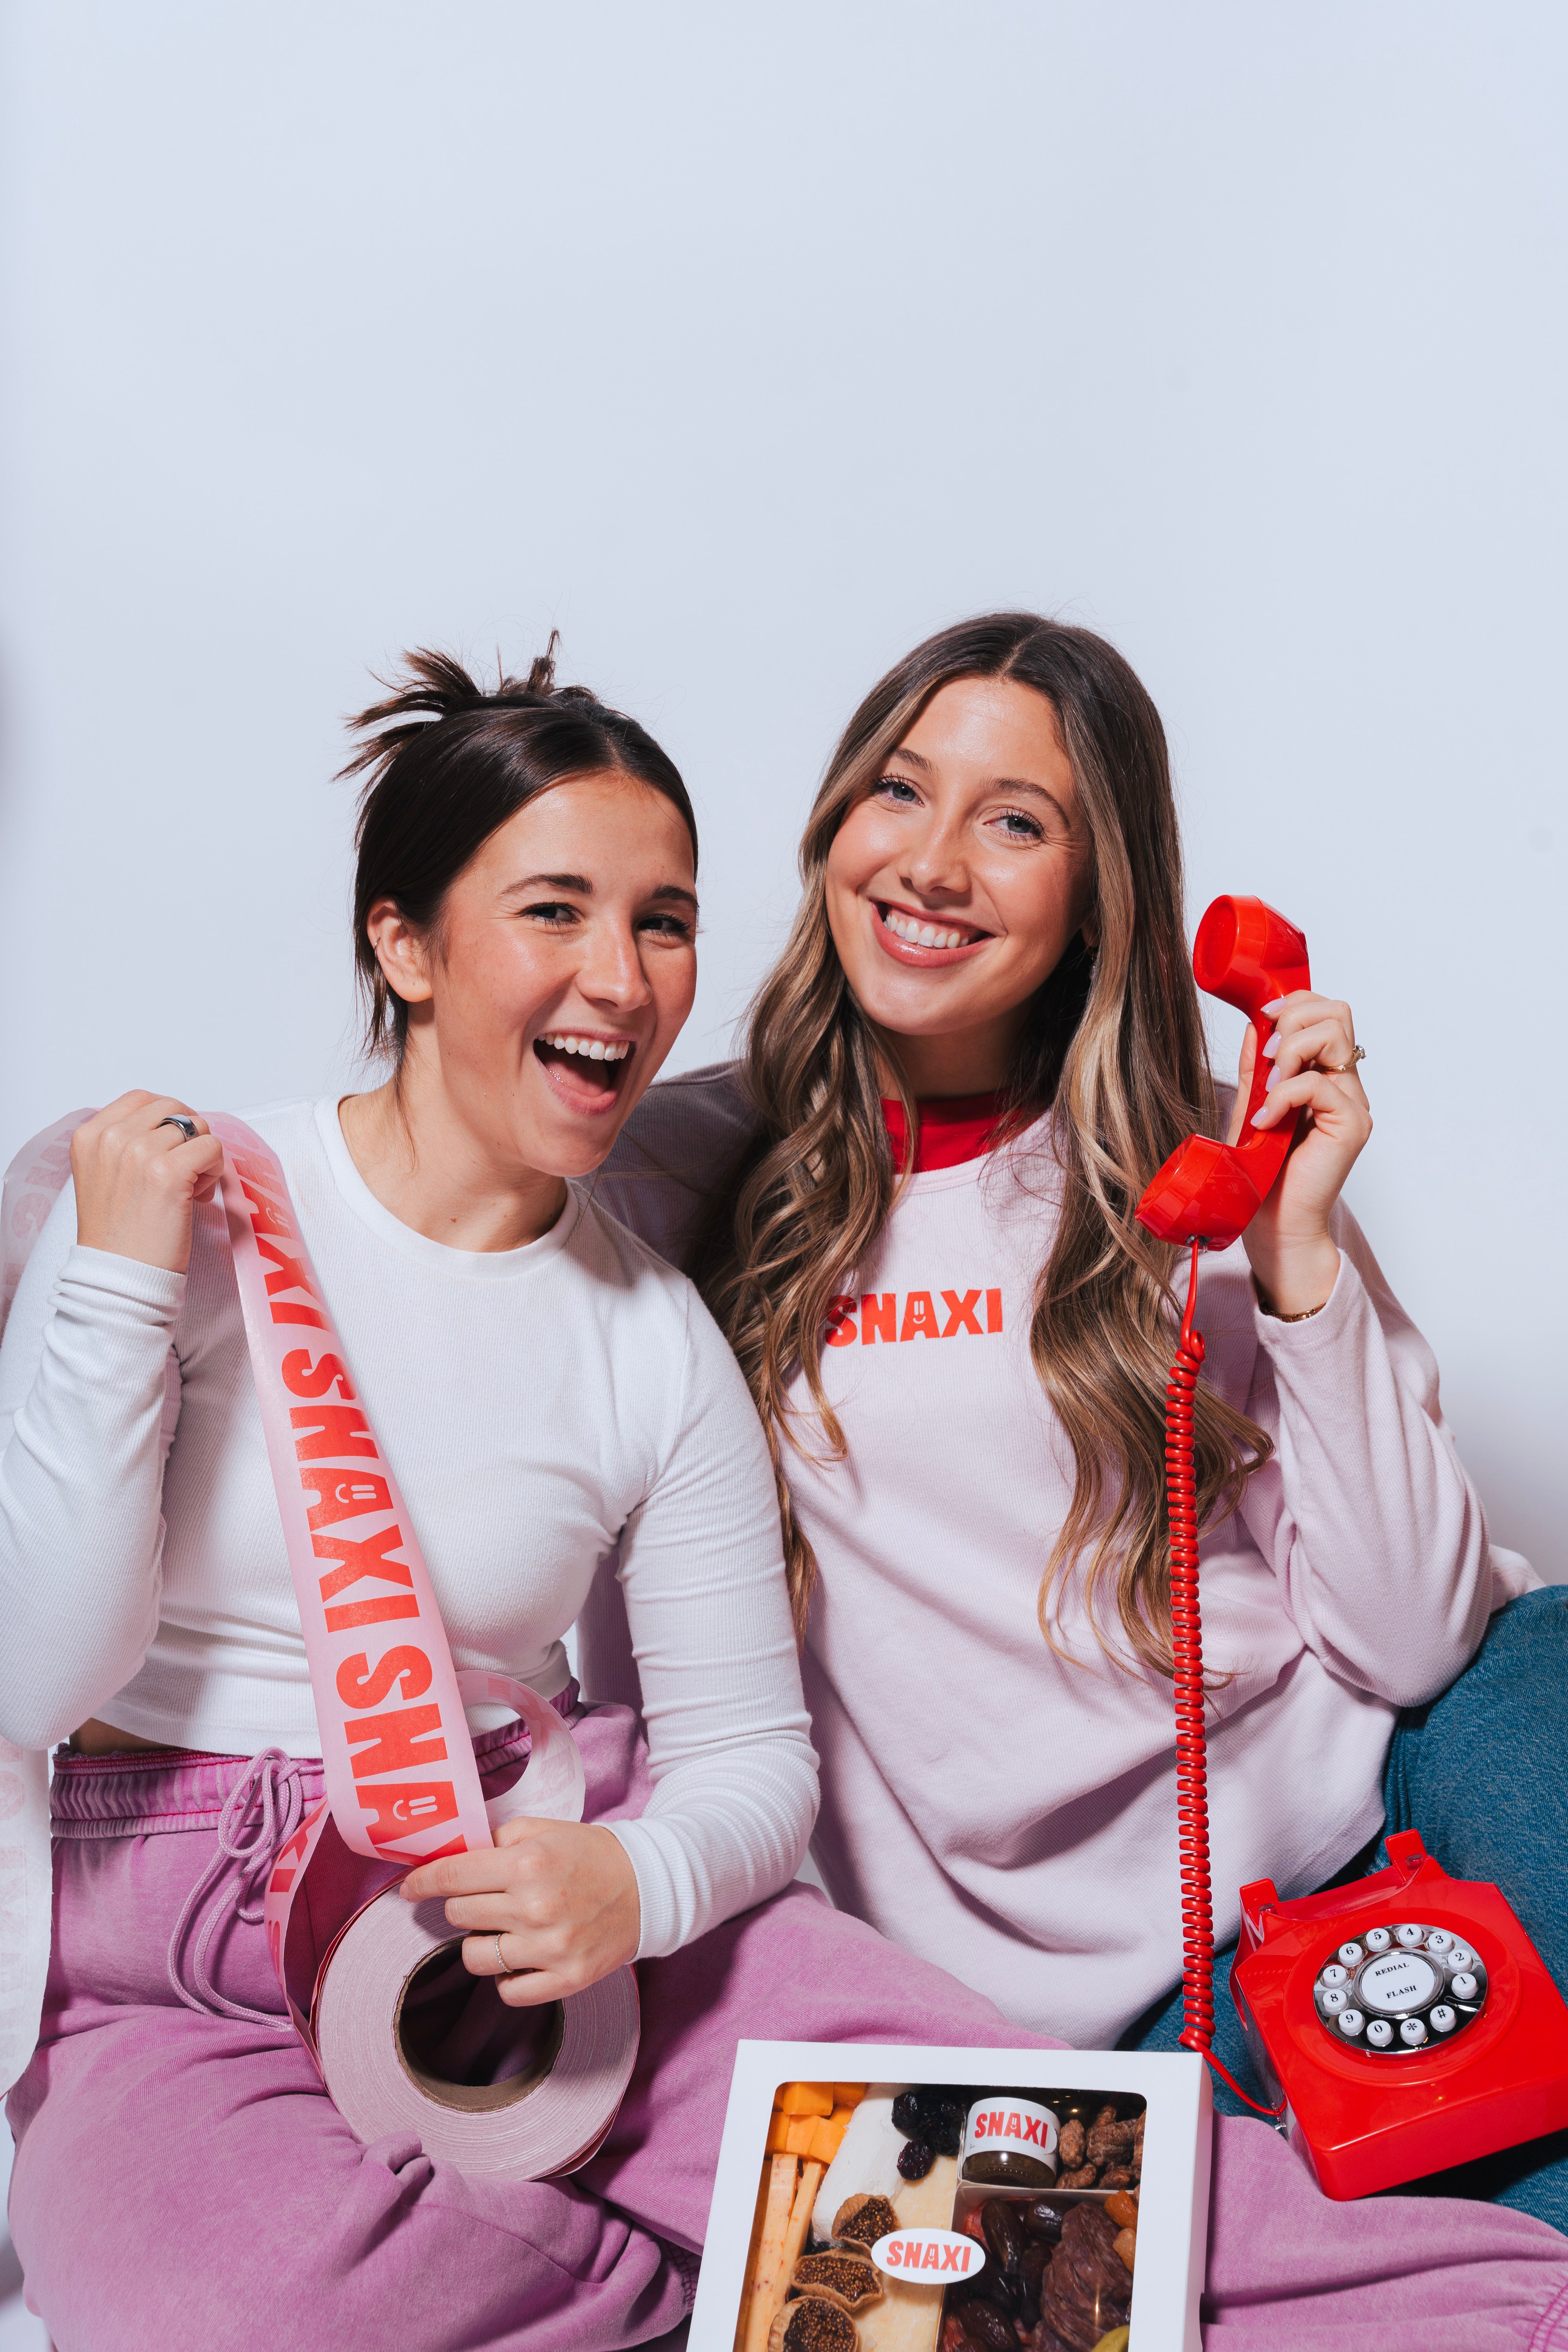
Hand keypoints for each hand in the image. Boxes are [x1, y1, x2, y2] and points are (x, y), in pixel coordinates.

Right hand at [71, 1092, 224, 1274]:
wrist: (119, 1276)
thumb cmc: (118, 1234)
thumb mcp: (103, 1175)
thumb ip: (125, 1144)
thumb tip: (172, 1125)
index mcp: (90, 1136)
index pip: (142, 1099)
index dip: (167, 1121)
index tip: (169, 1151)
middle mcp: (110, 1138)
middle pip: (173, 1109)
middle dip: (187, 1137)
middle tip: (184, 1172)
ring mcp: (138, 1153)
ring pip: (196, 1127)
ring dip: (202, 1156)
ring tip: (187, 1189)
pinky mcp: (167, 1172)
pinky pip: (212, 1147)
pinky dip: (214, 1170)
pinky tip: (196, 1196)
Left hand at [399, 1815, 640, 2007]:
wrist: (649, 1888)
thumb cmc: (592, 1855)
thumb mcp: (546, 1829)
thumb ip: (499, 1838)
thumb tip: (454, 1853)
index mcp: (528, 1864)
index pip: (452, 1876)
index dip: (422, 1881)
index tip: (410, 1887)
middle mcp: (535, 1907)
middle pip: (458, 1914)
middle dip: (461, 1904)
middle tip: (483, 1898)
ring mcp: (550, 1949)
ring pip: (474, 1957)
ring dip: (480, 1941)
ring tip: (503, 1928)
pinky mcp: (565, 1980)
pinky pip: (507, 1990)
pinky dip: (506, 1976)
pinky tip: (521, 1956)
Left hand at [1226, 991, 1371, 1314]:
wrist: (1271, 1224)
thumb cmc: (1261, 1173)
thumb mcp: (1251, 1106)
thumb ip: (1257, 1069)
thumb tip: (1254, 1024)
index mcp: (1326, 1076)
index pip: (1328, 1013)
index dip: (1297, 1003)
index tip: (1263, 1018)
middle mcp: (1346, 1086)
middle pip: (1338, 1012)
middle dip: (1293, 1020)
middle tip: (1266, 1058)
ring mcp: (1354, 1105)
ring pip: (1333, 1035)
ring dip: (1289, 1051)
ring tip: (1268, 1089)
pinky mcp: (1352, 1126)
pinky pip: (1318, 1084)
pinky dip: (1283, 1095)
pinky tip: (1266, 1120)